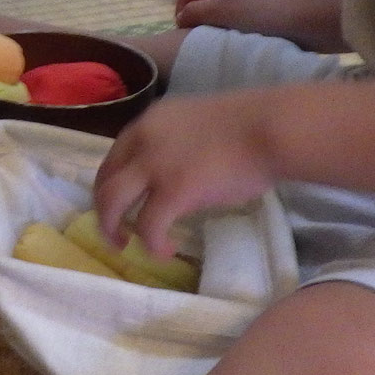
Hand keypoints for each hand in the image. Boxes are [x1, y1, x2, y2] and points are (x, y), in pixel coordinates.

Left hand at [92, 90, 278, 258]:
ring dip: (113, 228)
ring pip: (113, 203)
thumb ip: (177, 144)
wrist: (270, 128)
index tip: (118, 203)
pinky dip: (152, 243)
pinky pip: (148, 226)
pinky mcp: (173, 191)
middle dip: (104, 210)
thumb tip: (177, 171)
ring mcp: (155, 166)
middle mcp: (142, 141)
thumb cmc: (249, 126)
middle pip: (105, 181)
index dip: (110, 184)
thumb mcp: (196, 125)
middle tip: (115, 232)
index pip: (114, 157)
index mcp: (148, 123)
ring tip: (125, 246)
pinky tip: (165, 251)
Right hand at [174, 0, 301, 36]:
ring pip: (218, 14)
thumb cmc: (257, 13)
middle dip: (195, 20)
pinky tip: (235, 44)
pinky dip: (230, 33)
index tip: (182, 32)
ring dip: (213, 28)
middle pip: (202, 2)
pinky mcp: (259, 15)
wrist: (301, 20)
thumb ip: (194, 12)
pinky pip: (235, 23)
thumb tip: (180, 18)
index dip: (178, 10)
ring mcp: (246, 1)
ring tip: (216, 44)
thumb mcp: (219, 10)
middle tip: (197, 40)